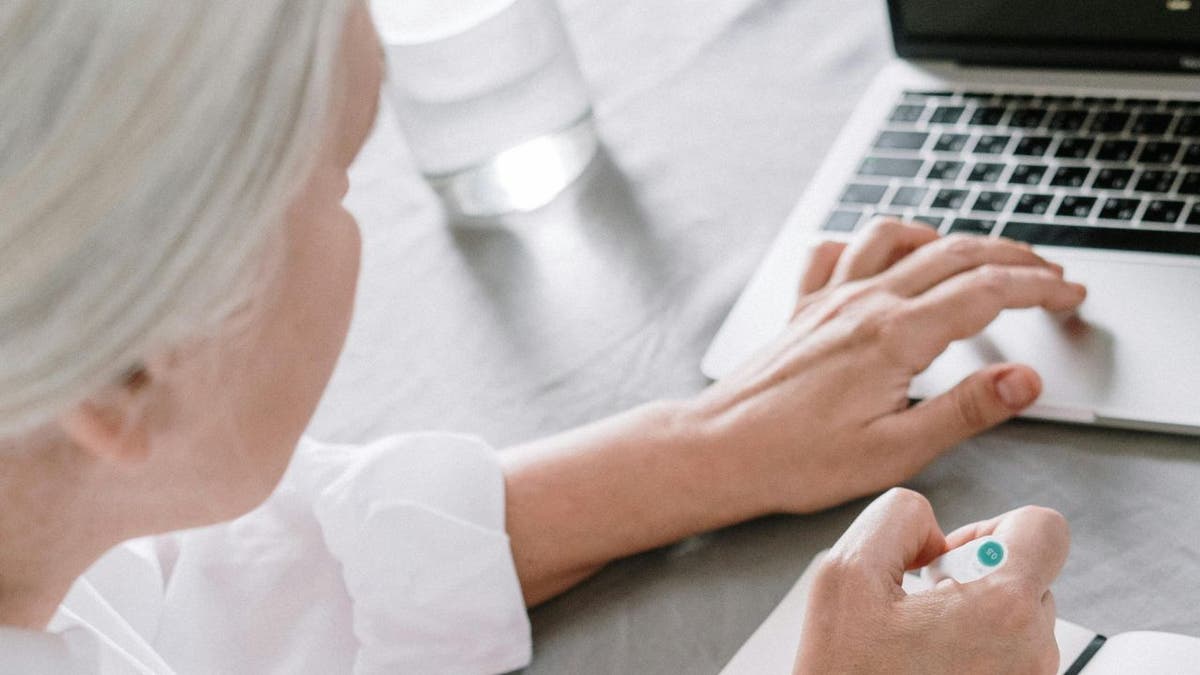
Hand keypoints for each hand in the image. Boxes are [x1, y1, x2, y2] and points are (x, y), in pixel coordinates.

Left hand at [687, 219, 1085, 512]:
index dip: (1038, 287)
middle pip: (954, 254)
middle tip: (1049, 275)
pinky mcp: (803, 308)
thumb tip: (1025, 379)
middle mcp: (863, 303)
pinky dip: (872, 242)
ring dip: (947, 237)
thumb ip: (965, 409)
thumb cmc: (797, 459)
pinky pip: (839, 250)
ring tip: (979, 254)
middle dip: (1012, 258)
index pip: (986, 291)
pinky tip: (883, 256)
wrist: (720, 449)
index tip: (1070, 293)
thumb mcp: (896, 451)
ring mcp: (829, 298)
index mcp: (894, 336)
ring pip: (898, 238)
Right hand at [794, 489, 1067, 674]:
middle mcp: (1033, 652)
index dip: (993, 527)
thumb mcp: (843, 573)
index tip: (952, 557)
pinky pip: (1010, 658)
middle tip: (920, 610)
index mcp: (1002, 610)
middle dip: (975, 579)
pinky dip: (974, 654)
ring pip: (1019, 620)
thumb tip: (929, 525)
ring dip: (974, 619)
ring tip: (919, 646)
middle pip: (1028, 575)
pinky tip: (928, 668)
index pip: (1044, 528)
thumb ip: (896, 518)